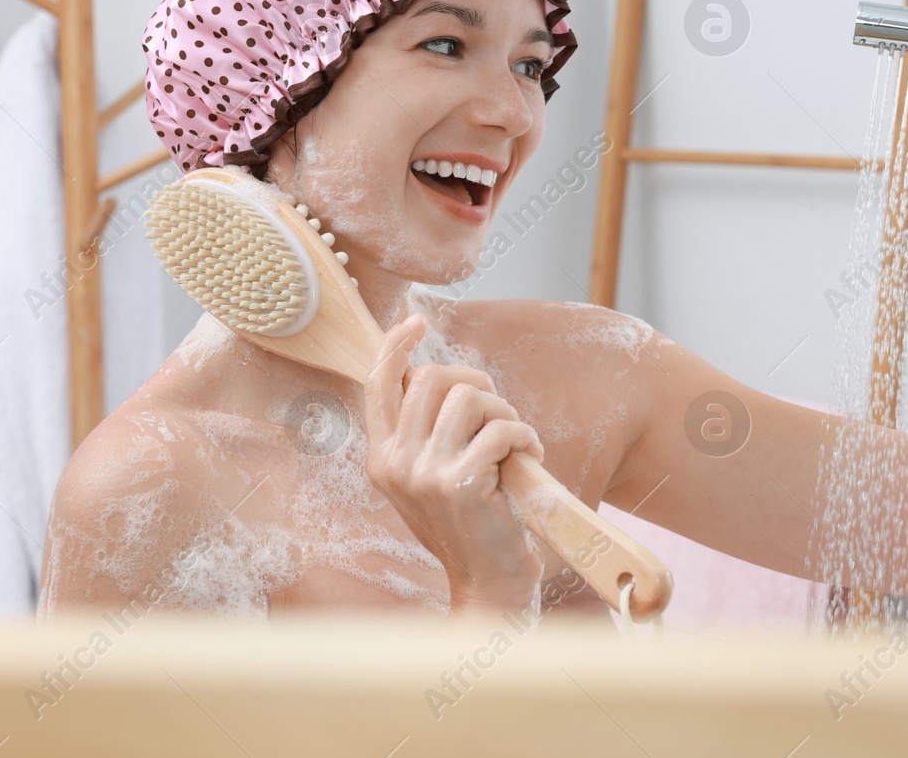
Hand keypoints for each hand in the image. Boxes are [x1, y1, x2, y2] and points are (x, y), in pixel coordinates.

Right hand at [363, 313, 545, 613]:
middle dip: (479, 383)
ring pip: (470, 397)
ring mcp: (423, 473)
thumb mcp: (431, 478)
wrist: (487, 585)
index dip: (395, 346)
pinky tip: (529, 458)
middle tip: (500, 413)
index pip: (377, 384)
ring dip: (505, 412)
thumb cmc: (470, 526)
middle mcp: (394, 462)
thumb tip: (442, 378)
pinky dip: (524, 436)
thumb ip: (425, 434)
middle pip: (434, 378)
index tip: (416, 322)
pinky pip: (500, 429)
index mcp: (382, 457)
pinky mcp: (459, 484)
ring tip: (515, 440)